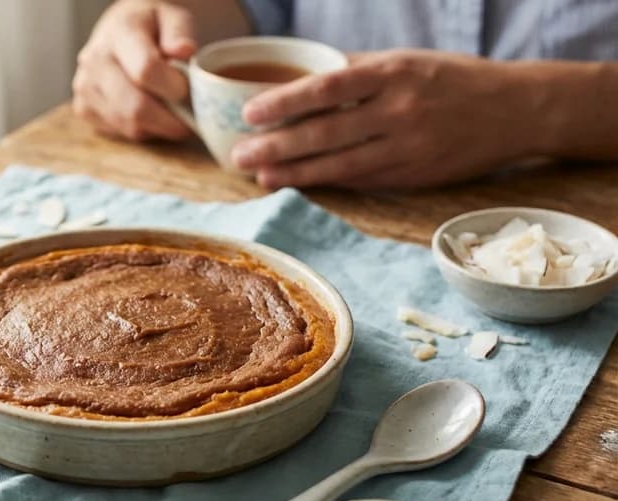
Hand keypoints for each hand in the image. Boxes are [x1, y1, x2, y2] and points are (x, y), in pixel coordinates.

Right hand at [72, 0, 194, 140]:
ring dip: (157, 127)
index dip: (172, 87)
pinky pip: (120, 132)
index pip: (146, 69)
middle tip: (189, 118)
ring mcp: (85, 88)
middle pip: (135, 107)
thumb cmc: (151, 25)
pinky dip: (142, 130)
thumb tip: (184, 51)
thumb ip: (180, 32)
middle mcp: (95, 61)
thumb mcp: (172, 17)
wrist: (120, 30)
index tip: (188, 91)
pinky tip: (150, 113)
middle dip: (169, 120)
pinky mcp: (83, 109)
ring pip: (129, 126)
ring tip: (172, 114)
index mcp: (119, 33)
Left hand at [232, 50, 532, 188]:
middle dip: (277, 146)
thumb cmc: (452, 79)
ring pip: (339, 165)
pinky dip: (326, 182)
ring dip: (295, 172)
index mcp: (394, 73)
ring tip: (259, 176)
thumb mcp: (406, 61)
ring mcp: (408, 147)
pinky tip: (298, 182)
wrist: (517, 110)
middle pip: (326, 133)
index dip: (284, 102)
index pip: (327, 88)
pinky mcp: (414, 175)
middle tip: (239, 155)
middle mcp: (400, 110)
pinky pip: (361, 180)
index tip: (249, 112)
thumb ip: (356, 72)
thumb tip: (300, 82)